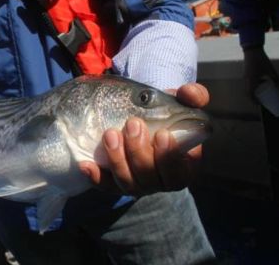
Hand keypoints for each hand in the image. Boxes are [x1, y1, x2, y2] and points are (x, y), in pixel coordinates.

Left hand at [79, 83, 209, 195]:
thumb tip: (189, 93)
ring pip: (127, 183)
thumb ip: (193, 97)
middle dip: (139, 152)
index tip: (162, 134)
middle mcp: (160, 180)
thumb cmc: (168, 114)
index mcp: (184, 166)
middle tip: (132, 124)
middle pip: (150, 178)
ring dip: (117, 160)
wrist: (145, 119)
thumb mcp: (183, 104)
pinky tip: (86, 164)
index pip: (179, 172)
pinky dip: (96, 177)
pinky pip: (105, 185)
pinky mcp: (116, 183)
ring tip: (110, 134)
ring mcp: (137, 184)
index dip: (170, 157)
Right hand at [243, 45, 278, 97]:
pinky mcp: (246, 73)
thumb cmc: (261, 60)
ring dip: (254, 91)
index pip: (250, 94)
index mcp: (252, 81)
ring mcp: (245, 77)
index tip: (259, 104)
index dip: (254, 101)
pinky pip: (249, 82)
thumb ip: (275, 79)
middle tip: (260, 100)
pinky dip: (253, 85)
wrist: (252, 51)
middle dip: (254, 98)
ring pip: (248, 87)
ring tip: (261, 91)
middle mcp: (247, 80)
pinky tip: (260, 82)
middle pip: (248, 92)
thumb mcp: (271, 70)